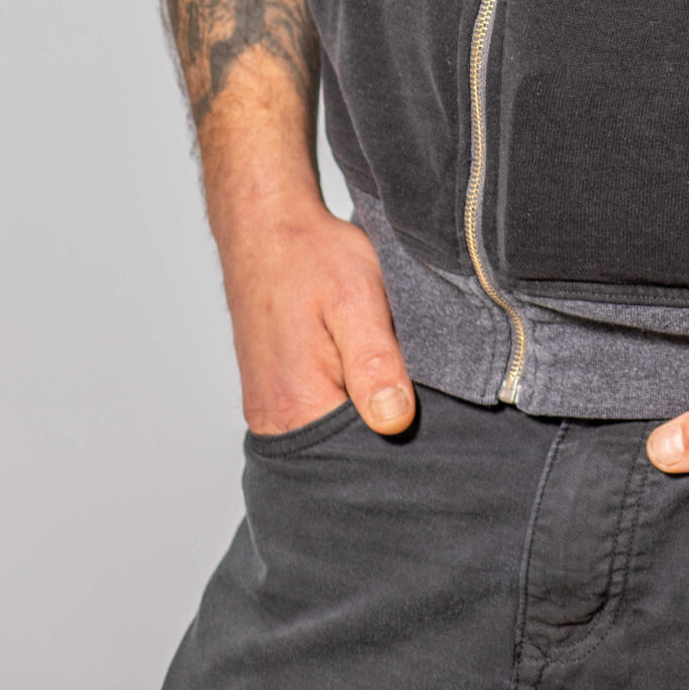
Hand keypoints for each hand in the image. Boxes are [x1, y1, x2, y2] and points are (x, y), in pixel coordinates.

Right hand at [214, 192, 416, 438]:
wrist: (268, 230)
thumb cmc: (311, 257)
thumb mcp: (357, 298)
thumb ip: (375, 361)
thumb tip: (395, 420)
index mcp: (298, 406)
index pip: (359, 459)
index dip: (398, 440)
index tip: (420, 406)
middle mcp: (276, 421)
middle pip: (344, 455)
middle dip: (380, 430)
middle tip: (403, 379)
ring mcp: (269, 412)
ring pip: (331, 438)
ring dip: (362, 414)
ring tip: (379, 371)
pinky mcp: (271, 396)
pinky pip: (315, 419)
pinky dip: (342, 403)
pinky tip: (357, 371)